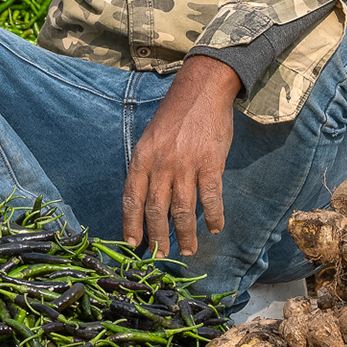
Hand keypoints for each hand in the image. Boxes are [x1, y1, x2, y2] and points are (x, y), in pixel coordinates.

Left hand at [122, 56, 241, 257]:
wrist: (202, 90)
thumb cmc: (175, 115)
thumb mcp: (151, 138)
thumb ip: (148, 167)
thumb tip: (146, 200)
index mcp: (142, 158)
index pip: (132, 198)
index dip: (131, 224)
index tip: (133, 245)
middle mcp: (161, 164)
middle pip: (156, 210)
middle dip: (158, 238)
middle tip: (161, 256)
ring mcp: (185, 165)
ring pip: (182, 210)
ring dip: (185, 235)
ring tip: (189, 250)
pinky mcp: (210, 164)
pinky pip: (211, 198)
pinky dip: (213, 217)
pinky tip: (214, 228)